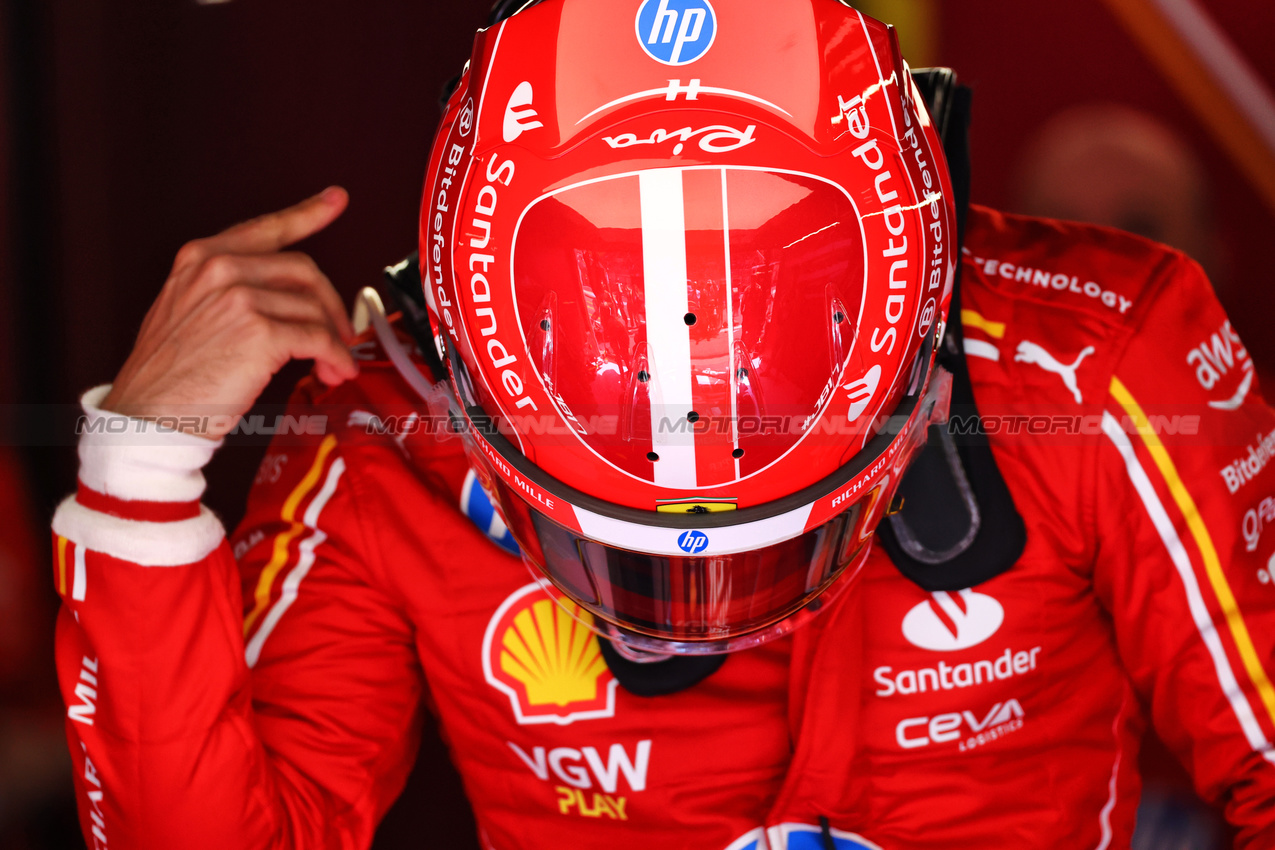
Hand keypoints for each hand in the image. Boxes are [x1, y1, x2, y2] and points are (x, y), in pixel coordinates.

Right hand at [101, 187, 358, 439]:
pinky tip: (334, 371)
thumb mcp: (184, 312)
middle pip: (304, 271)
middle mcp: (220, 269)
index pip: (265, 229)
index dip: (308, 213)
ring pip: (315, 308)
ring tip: (333, 365)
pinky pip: (319, 338)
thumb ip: (226, 292)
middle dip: (331, 304)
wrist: (147, 415)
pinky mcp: (260, 333)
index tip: (334, 200)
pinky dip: (335, 357)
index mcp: (201, 258)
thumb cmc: (166, 378)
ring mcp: (240, 298)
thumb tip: (283, 300)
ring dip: (334, 340)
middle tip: (342, 332)